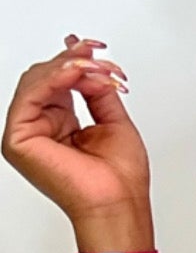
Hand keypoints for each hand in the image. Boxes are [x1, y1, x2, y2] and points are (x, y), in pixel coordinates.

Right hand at [2, 37, 152, 242]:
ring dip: (69, 67)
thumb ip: (97, 89)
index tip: (95, 48)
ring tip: (93, 67)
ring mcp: (27, 134)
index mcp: (59, 125)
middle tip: (99, 58)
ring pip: (36, 80)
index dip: (74, 60)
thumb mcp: (113, 119)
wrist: (119, 205)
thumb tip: (88, 63)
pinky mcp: (18, 139)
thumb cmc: (120, 180)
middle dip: (74, 61)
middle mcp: (40, 128)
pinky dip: (54, 77)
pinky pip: (30, 94)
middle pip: (45, 76)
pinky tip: (76, 71)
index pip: (57, 81)